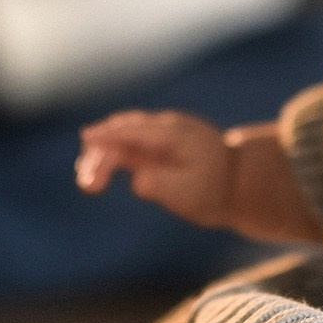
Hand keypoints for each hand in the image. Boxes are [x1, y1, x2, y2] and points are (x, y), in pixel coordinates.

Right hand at [76, 110, 234, 226]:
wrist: (235, 181)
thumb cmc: (213, 191)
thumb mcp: (192, 194)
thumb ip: (164, 185)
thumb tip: (137, 180)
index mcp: (177, 134)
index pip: (136, 130)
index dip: (110, 134)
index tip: (87, 138)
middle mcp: (164, 128)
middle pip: (123, 132)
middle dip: (101, 155)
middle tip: (89, 186)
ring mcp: (157, 134)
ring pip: (119, 138)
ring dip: (100, 157)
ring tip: (90, 185)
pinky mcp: (152, 144)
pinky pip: (123, 145)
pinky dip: (107, 157)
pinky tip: (96, 177)